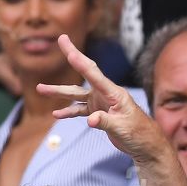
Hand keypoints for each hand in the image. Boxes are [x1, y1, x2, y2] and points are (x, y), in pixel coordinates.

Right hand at [37, 34, 186, 185]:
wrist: (146, 145)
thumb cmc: (139, 134)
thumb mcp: (122, 128)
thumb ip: (105, 122)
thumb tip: (89, 120)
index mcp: (114, 93)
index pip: (94, 74)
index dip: (80, 61)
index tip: (67, 48)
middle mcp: (106, 94)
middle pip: (85, 74)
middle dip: (72, 56)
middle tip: (61, 39)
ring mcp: (101, 103)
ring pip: (76, 94)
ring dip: (59, 92)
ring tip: (40, 89)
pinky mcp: (99, 114)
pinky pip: (80, 110)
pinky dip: (68, 111)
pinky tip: (57, 114)